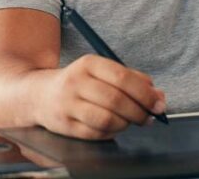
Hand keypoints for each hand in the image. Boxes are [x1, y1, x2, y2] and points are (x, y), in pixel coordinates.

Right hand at [35, 55, 165, 140]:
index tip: (158, 103)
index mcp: (88, 63)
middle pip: (116, 100)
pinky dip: (112, 133)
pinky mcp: (65, 125)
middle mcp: (76, 82)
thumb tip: (157, 94)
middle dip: (139, 112)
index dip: (145, 93)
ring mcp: (68, 104)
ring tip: (130, 121)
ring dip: (126, 123)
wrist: (39, 95)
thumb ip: (131, 78)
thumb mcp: (101, 71)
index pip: (122, 78)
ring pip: (107, 119)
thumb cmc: (79, 83)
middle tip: (149, 117)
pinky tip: (115, 127)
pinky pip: (96, 134)